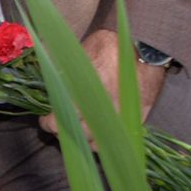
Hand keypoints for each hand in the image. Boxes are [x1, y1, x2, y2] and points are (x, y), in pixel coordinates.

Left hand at [40, 27, 168, 133]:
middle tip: (59, 125)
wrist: (145, 48)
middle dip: (64, 131)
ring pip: (96, 143)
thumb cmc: (110, 47)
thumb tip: (50, 85)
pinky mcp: (135, 120)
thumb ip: (65, 73)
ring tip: (79, 130)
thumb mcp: (80, 55)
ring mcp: (119, 118)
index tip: (45, 120)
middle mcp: (100, 110)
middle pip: (76, 135)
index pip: (59, 120)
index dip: (49, 123)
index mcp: (83, 93)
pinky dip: (105, 140)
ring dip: (85, 140)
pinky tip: (98, 133)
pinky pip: (116, 140)